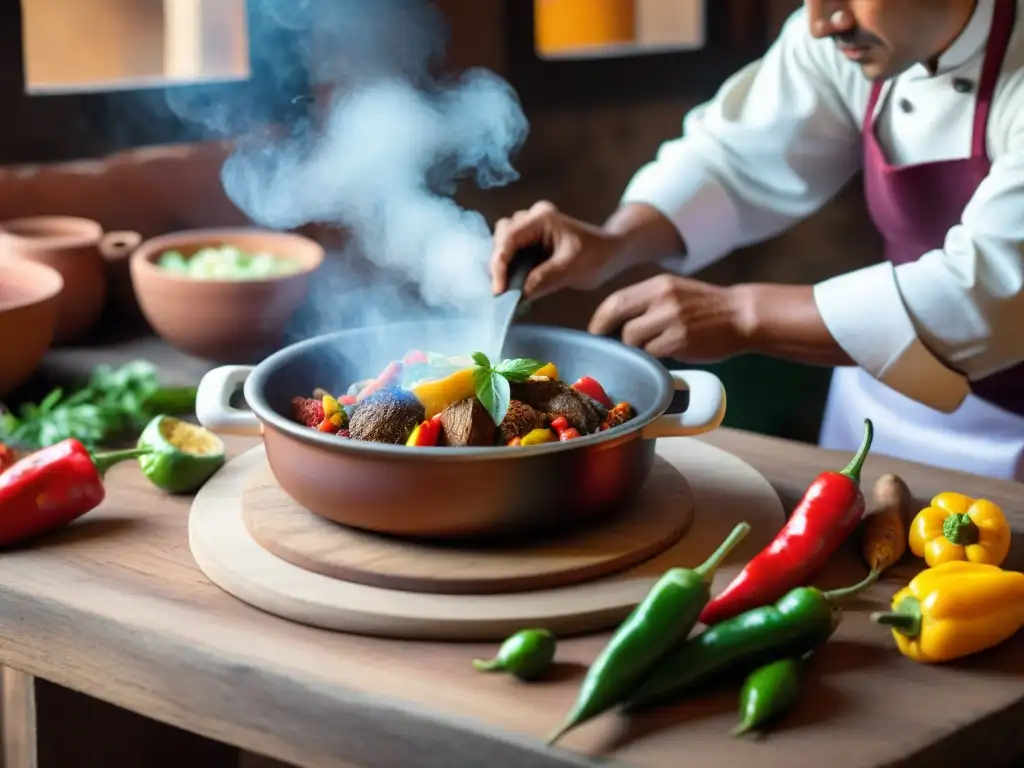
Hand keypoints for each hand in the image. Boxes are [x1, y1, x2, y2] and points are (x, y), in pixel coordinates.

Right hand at [490, 201, 626, 299]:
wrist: (611, 253)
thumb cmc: (597, 256)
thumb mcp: (572, 269)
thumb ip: (544, 279)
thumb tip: (518, 293)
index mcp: (542, 217)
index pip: (510, 238)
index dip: (500, 265)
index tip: (499, 291)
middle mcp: (532, 217)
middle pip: (501, 237)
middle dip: (498, 264)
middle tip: (501, 291)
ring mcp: (530, 227)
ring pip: (502, 243)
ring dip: (501, 265)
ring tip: (505, 288)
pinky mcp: (531, 240)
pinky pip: (511, 251)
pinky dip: (508, 267)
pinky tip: (510, 284)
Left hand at [588, 274, 748, 361]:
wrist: (741, 315)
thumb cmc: (705, 307)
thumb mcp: (675, 291)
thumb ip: (647, 302)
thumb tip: (616, 324)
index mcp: (658, 285)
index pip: (616, 300)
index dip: (600, 319)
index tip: (595, 332)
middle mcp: (663, 298)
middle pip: (619, 319)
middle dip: (611, 336)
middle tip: (611, 348)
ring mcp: (672, 319)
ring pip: (633, 339)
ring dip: (636, 349)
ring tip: (650, 350)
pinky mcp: (681, 340)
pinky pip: (652, 354)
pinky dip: (653, 358)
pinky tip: (664, 356)